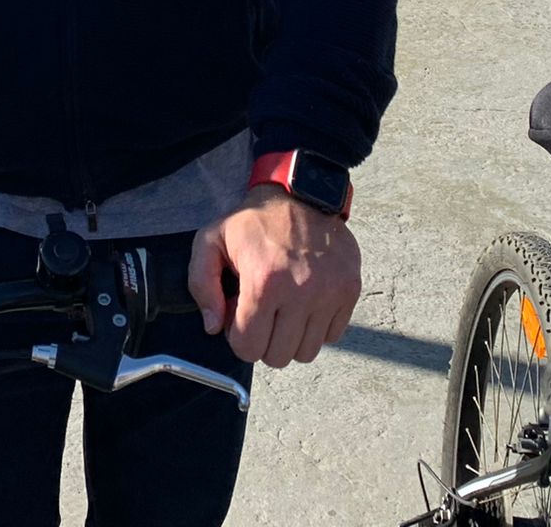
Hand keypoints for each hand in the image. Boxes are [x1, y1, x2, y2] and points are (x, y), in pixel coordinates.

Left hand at [189, 185, 360, 368]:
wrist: (302, 193)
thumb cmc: (255, 220)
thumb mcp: (211, 240)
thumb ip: (201, 285)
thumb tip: (213, 326)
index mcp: (264, 282)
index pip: (249, 348)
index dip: (238, 335)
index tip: (240, 313)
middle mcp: (301, 292)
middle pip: (278, 357)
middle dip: (264, 341)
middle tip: (262, 312)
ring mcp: (329, 293)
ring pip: (307, 352)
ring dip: (291, 338)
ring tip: (284, 308)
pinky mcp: (349, 290)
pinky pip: (333, 336)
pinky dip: (317, 328)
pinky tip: (305, 304)